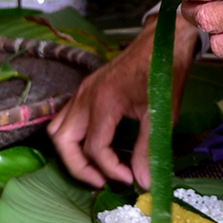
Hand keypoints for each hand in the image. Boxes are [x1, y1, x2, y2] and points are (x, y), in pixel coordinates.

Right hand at [46, 9, 197, 187]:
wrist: (164, 40)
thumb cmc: (164, 72)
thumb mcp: (161, 114)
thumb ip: (148, 149)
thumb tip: (142, 181)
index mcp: (103, 102)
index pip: (93, 148)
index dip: (110, 170)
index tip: (130, 179)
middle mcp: (86, 96)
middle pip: (63, 141)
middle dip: (78, 167)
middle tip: (102, 182)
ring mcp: (83, 91)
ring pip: (58, 129)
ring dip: (71, 152)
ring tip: (96, 168)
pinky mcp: (87, 89)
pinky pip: (67, 118)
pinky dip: (74, 137)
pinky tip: (97, 146)